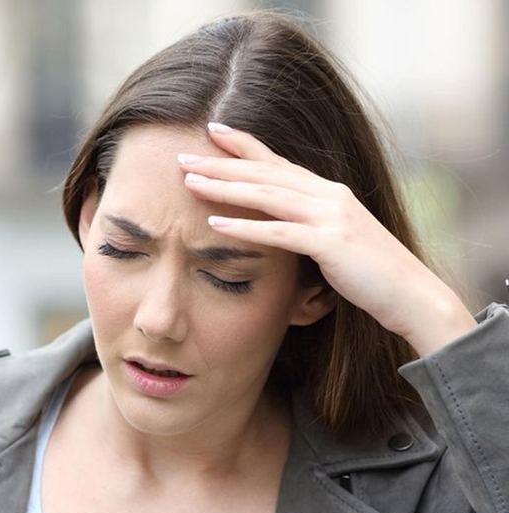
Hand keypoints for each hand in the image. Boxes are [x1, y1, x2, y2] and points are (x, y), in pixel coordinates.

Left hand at [177, 123, 475, 355]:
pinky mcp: (331, 244)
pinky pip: (279, 233)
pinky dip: (245, 228)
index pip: (278, 163)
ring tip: (189, 183)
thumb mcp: (335, 243)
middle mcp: (330, 196)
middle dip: (221, 163)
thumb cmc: (371, 276)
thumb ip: (308, 228)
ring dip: (226, 187)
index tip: (212, 131)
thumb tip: (277, 226)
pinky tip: (215, 225)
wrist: (414, 296)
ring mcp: (332, 217)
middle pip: (265, 174)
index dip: (245, 145)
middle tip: (182, 156)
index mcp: (329, 193)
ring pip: (267, 195)